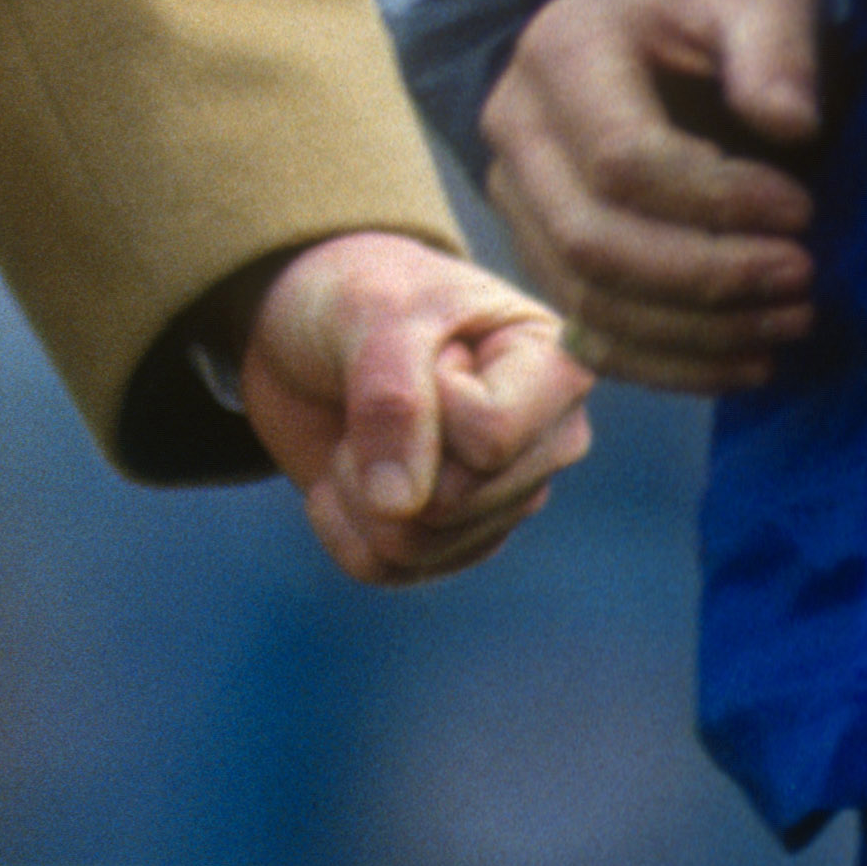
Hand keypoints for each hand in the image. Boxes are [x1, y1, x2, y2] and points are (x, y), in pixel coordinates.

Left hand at [232, 227, 592, 585]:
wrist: (309, 324)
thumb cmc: (360, 296)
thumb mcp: (374, 314)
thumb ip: (393, 399)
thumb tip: (401, 510)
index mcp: (557, 372)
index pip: (490, 437)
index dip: (424, 399)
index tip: (420, 347)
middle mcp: (544, 446)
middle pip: (454, 502)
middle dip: (382, 450)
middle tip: (374, 389)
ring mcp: (501, 502)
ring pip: (417, 545)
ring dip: (355, 486)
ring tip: (361, 428)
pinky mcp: (449, 542)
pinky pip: (383, 569)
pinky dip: (338, 522)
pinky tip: (342, 472)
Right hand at [478, 0, 820, 396]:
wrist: (654, 33)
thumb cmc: (713, 14)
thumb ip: (777, 47)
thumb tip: (787, 123)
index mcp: (562, 52)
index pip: (621, 158)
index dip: (717, 202)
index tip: (802, 210)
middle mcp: (514, 126)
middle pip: (592, 240)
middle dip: (707, 276)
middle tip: (801, 277)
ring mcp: (513, 196)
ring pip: (586, 299)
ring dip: (696, 332)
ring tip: (789, 322)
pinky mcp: (536, 250)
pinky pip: (587, 333)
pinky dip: (668, 366)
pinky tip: (746, 362)